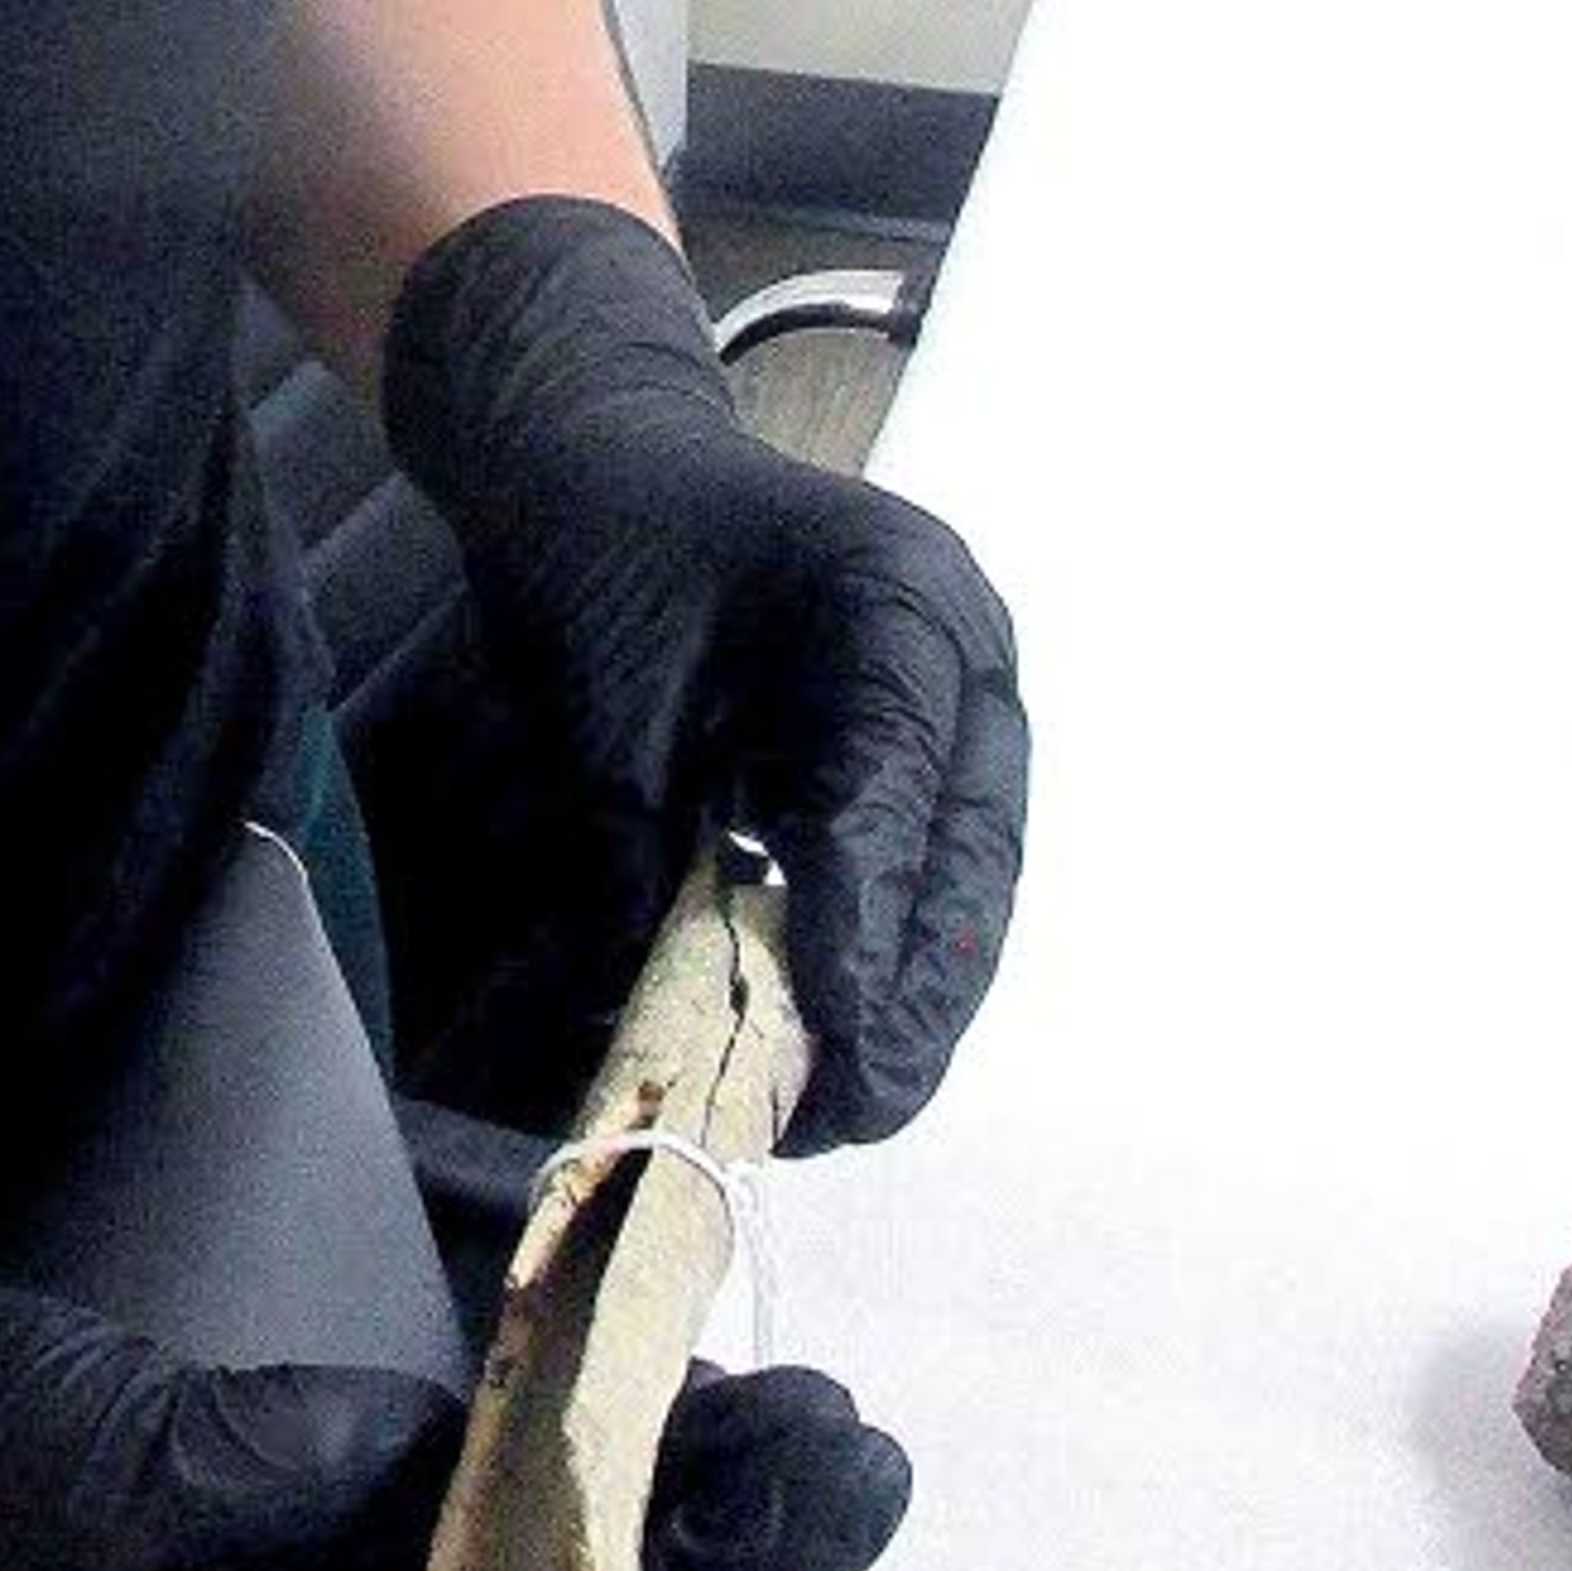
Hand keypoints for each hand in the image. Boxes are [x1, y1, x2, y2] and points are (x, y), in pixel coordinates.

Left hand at [377, 191, 1026, 1152]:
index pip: (891, 812)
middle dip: (912, 1006)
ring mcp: (972, 676)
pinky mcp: (951, 716)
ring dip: (920, 989)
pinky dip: (908, 935)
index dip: (865, 952)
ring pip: (977, 873)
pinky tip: (853, 1019)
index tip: (833, 1070)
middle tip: (843, 1119)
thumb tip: (672, 1032)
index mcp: (888, 606)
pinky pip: (951, 848)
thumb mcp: (600, 721)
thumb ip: (648, 870)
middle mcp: (963, 638)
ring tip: (847, 1097)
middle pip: (969, 862)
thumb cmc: (595, 560)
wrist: (599, 451)